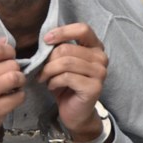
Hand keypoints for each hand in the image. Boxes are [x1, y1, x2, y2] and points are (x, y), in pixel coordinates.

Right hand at [0, 38, 25, 142]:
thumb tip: (5, 39)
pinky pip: (19, 96)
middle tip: (9, 77)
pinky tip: (12, 98)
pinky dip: (19, 96)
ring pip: (15, 77)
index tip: (7, 61)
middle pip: (10, 64)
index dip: (9, 53)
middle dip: (14, 69)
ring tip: (14, 85)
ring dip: (20, 81)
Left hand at [38, 23, 108, 141]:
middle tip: (41, 70)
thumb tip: (46, 39)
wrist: (75, 112)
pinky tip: (52, 86)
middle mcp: (101, 58)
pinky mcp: (94, 87)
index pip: (83, 29)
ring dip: (48, 71)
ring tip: (44, 78)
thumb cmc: (66, 85)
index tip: (46, 40)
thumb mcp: (61, 63)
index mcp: (95, 47)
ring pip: (65, 63)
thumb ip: (59, 49)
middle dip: (48, 60)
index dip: (62, 32)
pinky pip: (66, 77)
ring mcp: (100, 73)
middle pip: (67, 49)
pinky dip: (53, 81)